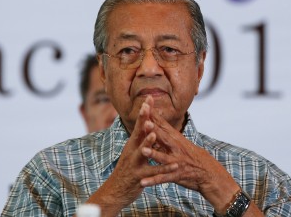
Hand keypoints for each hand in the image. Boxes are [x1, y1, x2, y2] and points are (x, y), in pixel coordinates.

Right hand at [85, 97, 177, 216]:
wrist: (115, 191)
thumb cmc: (127, 169)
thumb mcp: (132, 152)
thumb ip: (141, 138)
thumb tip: (148, 122)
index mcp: (133, 144)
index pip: (139, 124)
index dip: (144, 111)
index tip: (149, 98)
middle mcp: (132, 151)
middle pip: (138, 133)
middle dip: (143, 120)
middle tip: (147, 108)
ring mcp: (134, 164)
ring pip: (142, 152)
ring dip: (148, 142)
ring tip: (154, 134)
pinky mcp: (139, 177)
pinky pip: (153, 173)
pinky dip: (164, 169)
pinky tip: (174, 166)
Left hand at [137, 104, 241, 212]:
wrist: (209, 173)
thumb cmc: (192, 156)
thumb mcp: (181, 142)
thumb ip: (167, 133)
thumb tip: (156, 119)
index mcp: (176, 139)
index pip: (163, 125)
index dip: (154, 115)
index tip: (145, 105)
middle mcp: (177, 148)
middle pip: (163, 137)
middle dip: (154, 130)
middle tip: (144, 122)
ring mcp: (177, 162)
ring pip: (163, 158)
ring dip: (154, 154)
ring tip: (143, 151)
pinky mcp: (177, 175)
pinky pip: (164, 178)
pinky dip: (153, 180)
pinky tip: (143, 183)